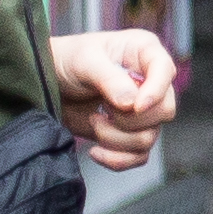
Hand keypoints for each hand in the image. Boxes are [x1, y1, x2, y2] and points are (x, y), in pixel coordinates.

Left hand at [48, 29, 178, 171]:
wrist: (47, 82)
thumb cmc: (67, 59)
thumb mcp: (85, 60)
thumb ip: (109, 79)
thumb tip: (131, 104)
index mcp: (145, 53)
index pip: (165, 72)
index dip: (155, 92)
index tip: (135, 106)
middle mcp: (150, 82)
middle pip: (164, 110)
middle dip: (130, 118)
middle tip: (103, 108)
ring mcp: (141, 111)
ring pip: (149, 137)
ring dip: (117, 138)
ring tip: (94, 121)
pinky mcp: (129, 133)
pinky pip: (138, 156)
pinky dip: (118, 159)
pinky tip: (96, 151)